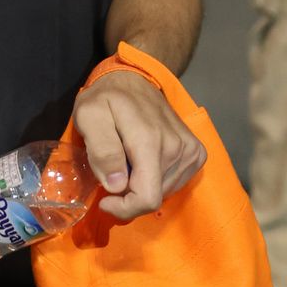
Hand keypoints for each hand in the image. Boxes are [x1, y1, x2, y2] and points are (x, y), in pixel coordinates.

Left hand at [72, 67, 205, 221]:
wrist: (134, 78)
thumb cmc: (106, 97)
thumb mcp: (89, 116)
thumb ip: (101, 150)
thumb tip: (117, 185)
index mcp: (149, 141)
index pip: (147, 198)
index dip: (124, 208)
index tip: (105, 199)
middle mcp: (177, 148)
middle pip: (154, 197)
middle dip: (129, 194)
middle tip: (112, 169)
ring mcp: (191, 150)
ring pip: (164, 191)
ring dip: (141, 184)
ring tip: (127, 160)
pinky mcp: (197, 152)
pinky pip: (175, 182)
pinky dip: (156, 179)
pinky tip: (143, 160)